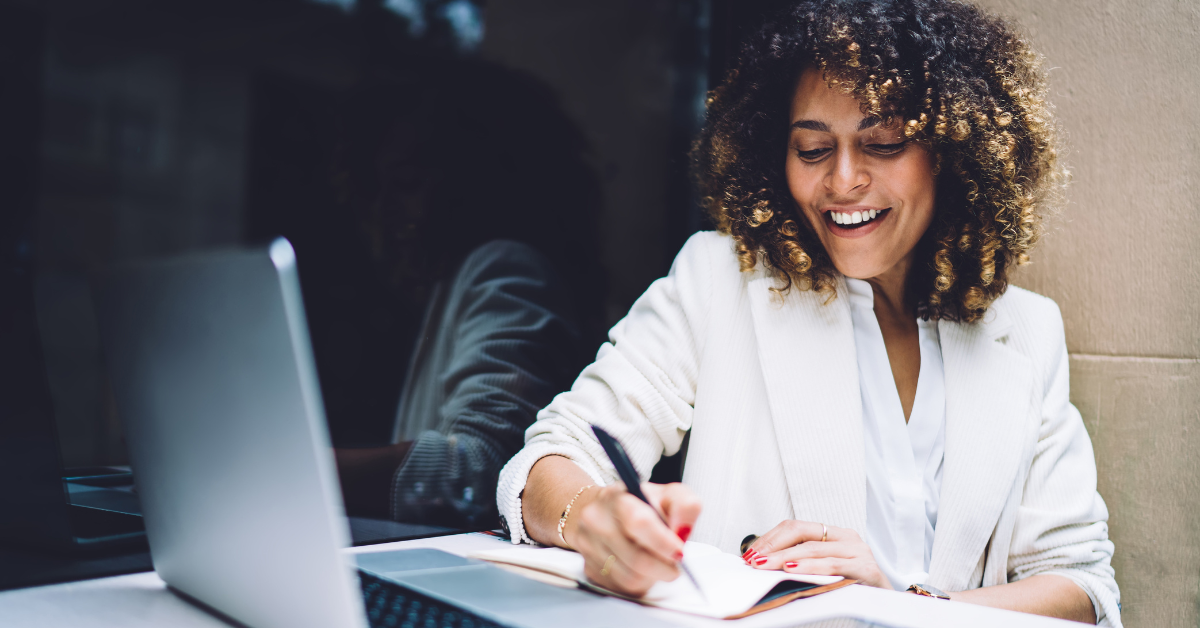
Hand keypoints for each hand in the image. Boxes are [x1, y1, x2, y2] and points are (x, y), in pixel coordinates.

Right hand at [567, 482, 701, 596]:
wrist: (601, 510)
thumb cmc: (639, 503)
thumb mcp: (667, 494)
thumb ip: (685, 506)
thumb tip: (682, 532)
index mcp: (617, 497)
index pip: (639, 522)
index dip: (663, 542)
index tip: (679, 551)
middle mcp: (597, 520)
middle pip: (636, 558)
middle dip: (664, 567)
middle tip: (675, 564)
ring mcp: (589, 545)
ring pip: (630, 577)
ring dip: (652, 576)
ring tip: (657, 563)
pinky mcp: (589, 567)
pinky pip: (622, 587)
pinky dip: (639, 582)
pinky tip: (640, 568)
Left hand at [743, 520, 891, 589]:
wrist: (886, 605)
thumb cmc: (853, 587)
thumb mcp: (824, 570)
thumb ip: (801, 561)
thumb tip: (763, 561)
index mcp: (835, 534)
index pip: (796, 527)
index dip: (771, 538)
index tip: (751, 552)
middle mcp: (848, 538)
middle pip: (802, 533)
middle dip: (774, 546)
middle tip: (754, 559)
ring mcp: (859, 551)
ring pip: (814, 549)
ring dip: (785, 557)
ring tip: (766, 564)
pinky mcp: (867, 569)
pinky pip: (833, 566)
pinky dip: (811, 567)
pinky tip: (793, 570)